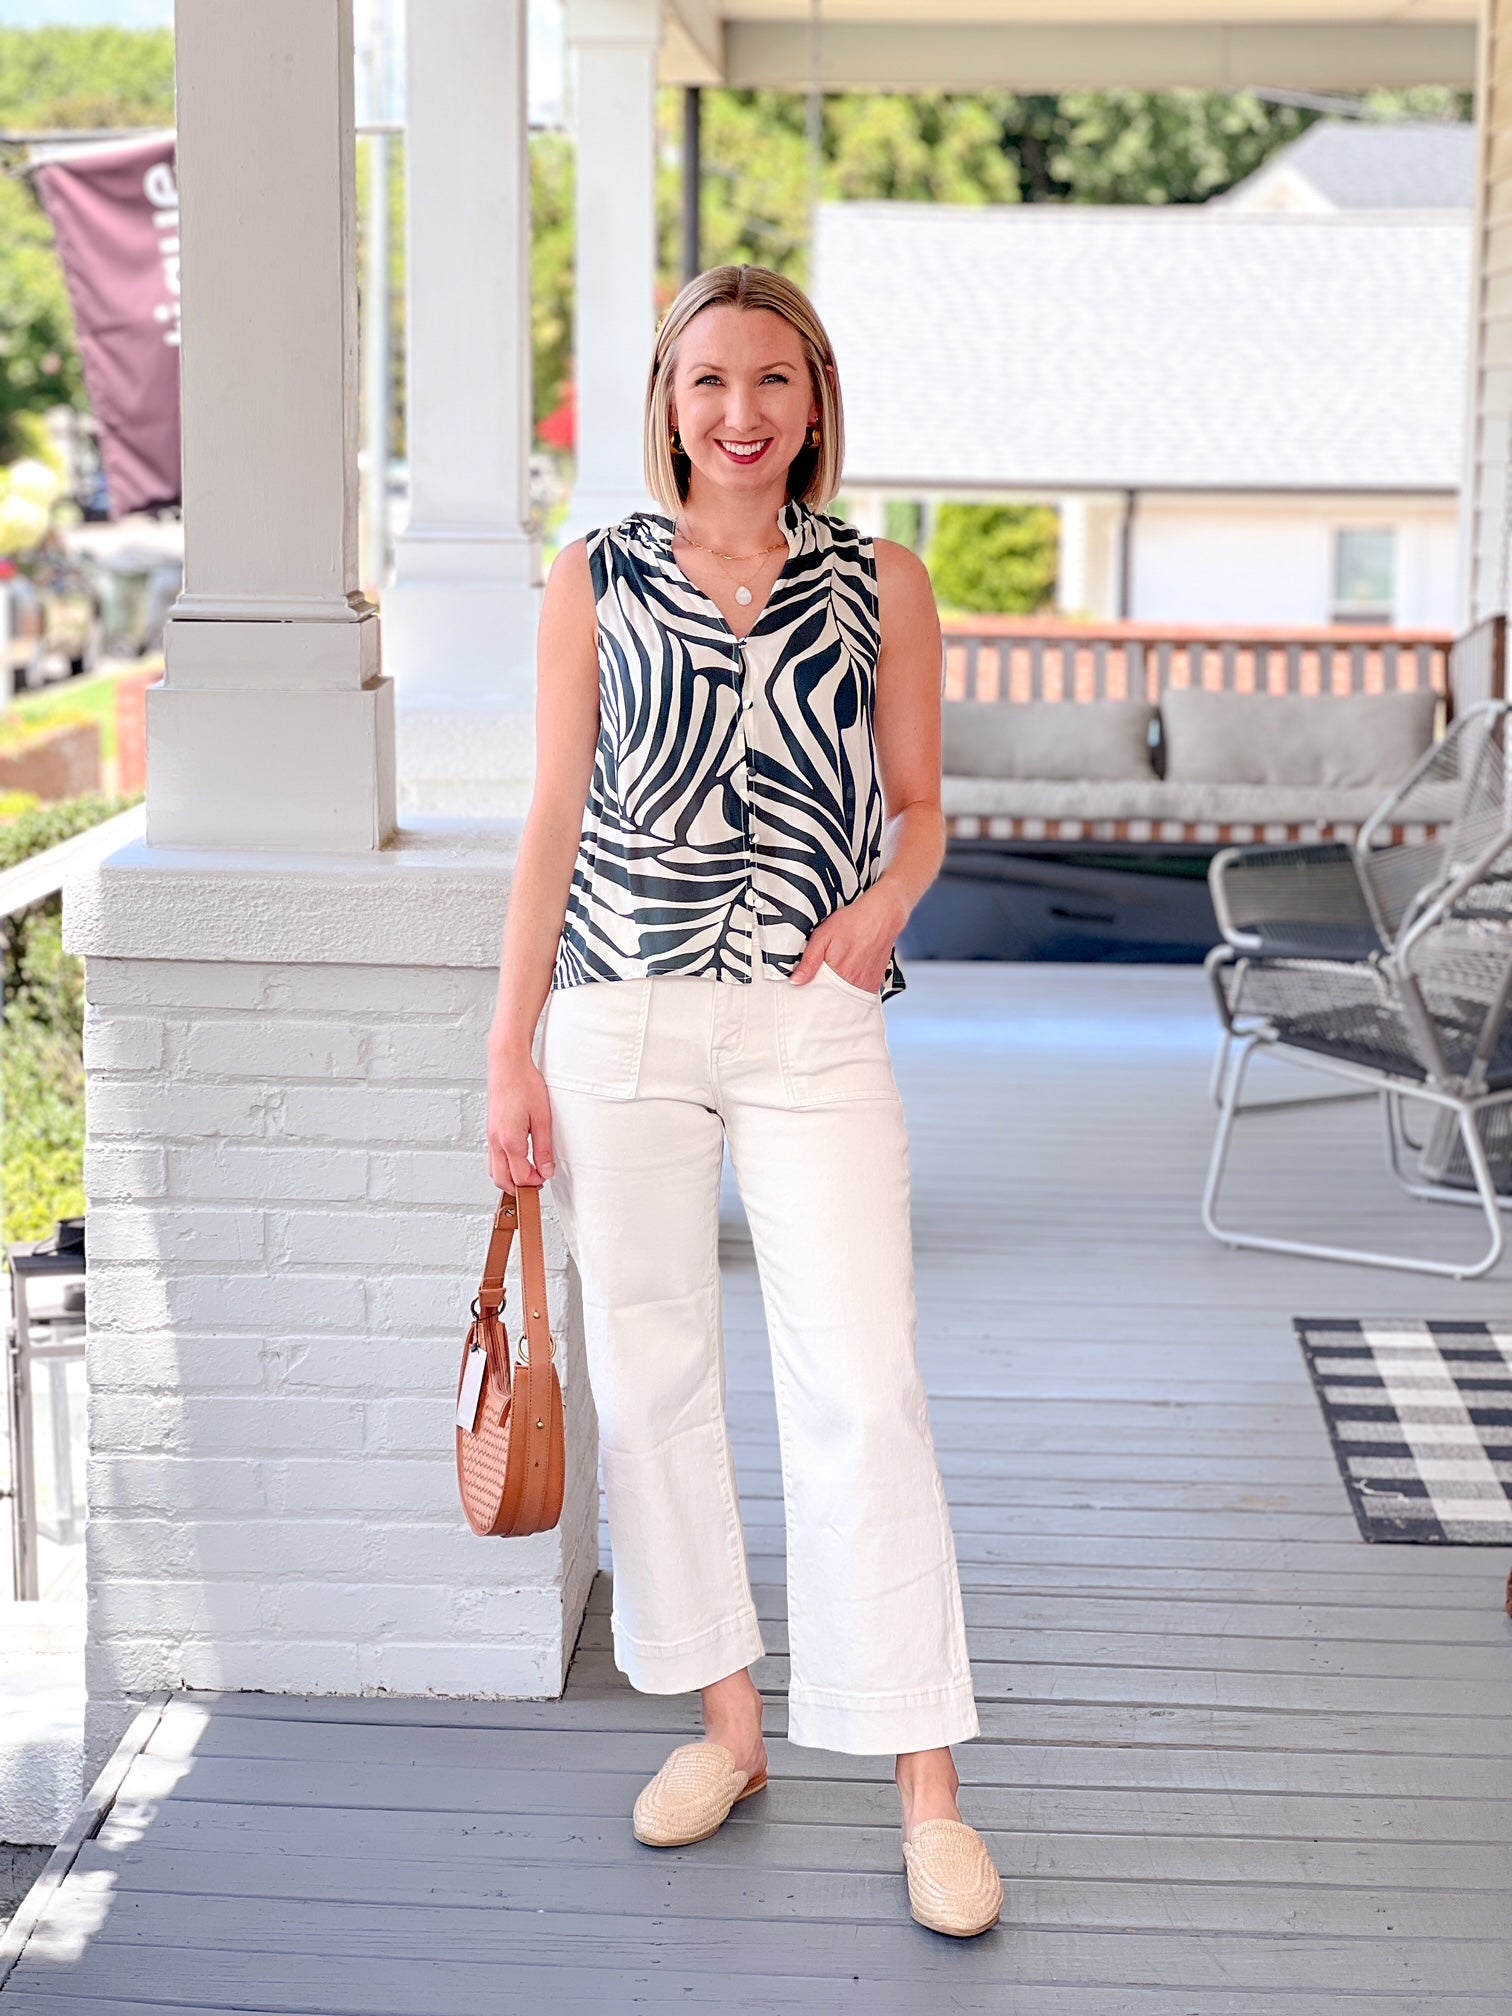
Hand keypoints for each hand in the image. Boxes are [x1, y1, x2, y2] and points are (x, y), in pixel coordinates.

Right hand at [487, 1050, 555, 1189]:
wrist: (507, 1065)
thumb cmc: (524, 1085)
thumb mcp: (543, 1119)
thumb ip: (544, 1149)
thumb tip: (547, 1171)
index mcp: (510, 1141)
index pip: (520, 1178)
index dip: (535, 1183)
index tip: (547, 1177)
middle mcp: (496, 1142)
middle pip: (502, 1181)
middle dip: (520, 1188)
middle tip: (538, 1183)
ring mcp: (490, 1137)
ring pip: (495, 1171)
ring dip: (510, 1178)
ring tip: (530, 1172)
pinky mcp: (491, 1131)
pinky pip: (493, 1158)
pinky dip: (504, 1166)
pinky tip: (518, 1160)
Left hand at [789, 881, 908, 991]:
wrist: (882, 916)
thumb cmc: (852, 922)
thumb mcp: (823, 936)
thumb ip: (809, 961)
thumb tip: (796, 981)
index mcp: (838, 974)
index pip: (819, 997)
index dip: (810, 996)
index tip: (803, 995)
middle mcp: (855, 984)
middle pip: (834, 1001)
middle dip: (824, 997)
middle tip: (818, 987)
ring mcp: (867, 985)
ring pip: (847, 999)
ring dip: (838, 995)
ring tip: (833, 982)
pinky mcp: (876, 983)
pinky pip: (860, 995)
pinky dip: (851, 992)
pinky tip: (846, 981)